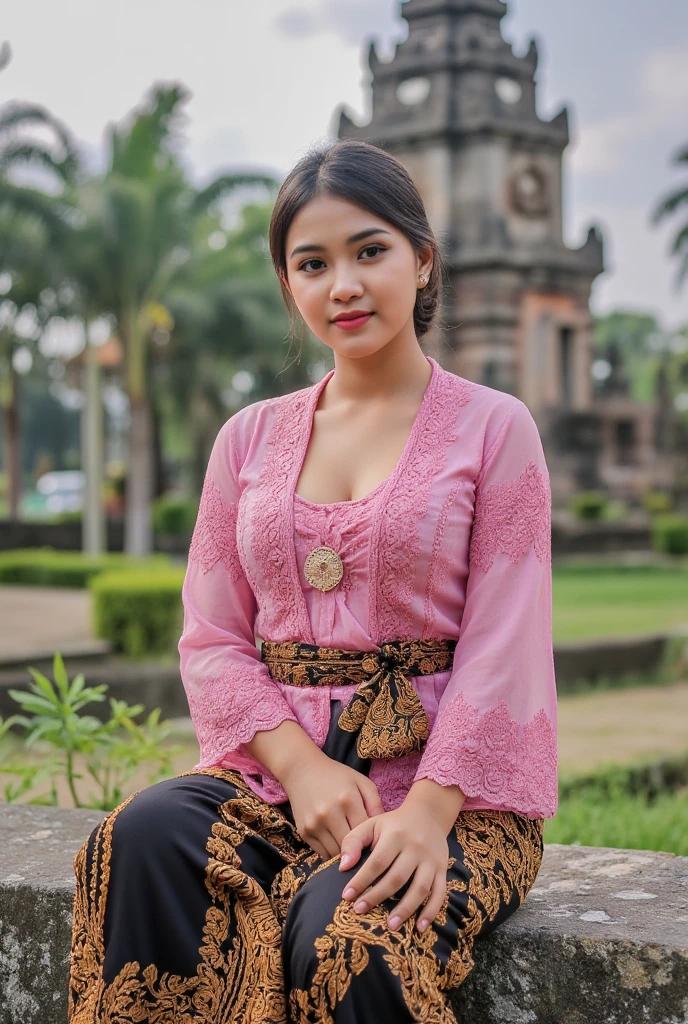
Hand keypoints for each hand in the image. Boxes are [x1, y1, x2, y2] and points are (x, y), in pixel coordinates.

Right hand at [281, 753, 384, 859]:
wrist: (302, 770)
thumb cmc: (336, 776)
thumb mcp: (361, 782)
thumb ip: (376, 804)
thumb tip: (384, 831)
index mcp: (347, 800)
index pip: (365, 832)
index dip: (373, 841)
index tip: (378, 843)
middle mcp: (329, 813)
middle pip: (351, 847)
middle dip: (360, 850)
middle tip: (366, 849)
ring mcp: (314, 824)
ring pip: (336, 854)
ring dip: (346, 854)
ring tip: (352, 848)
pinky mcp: (304, 832)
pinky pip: (322, 853)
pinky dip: (332, 852)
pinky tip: (337, 843)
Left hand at [338, 804, 448, 932]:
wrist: (427, 815)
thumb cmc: (393, 825)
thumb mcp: (371, 824)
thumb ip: (353, 841)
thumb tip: (343, 867)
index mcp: (395, 835)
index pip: (377, 862)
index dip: (362, 880)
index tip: (347, 896)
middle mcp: (415, 847)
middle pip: (397, 877)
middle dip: (377, 896)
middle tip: (360, 912)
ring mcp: (431, 859)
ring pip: (420, 888)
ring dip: (405, 909)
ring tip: (390, 926)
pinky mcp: (442, 869)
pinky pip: (440, 893)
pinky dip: (431, 911)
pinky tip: (420, 927)